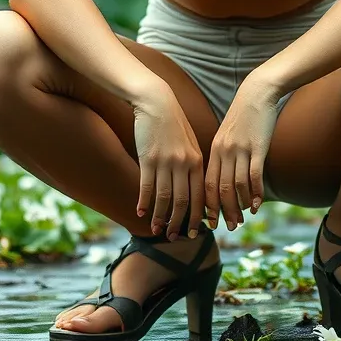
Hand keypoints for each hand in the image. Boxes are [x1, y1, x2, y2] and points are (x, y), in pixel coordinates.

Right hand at [133, 90, 204, 239]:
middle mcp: (183, 164)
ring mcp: (166, 162)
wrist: (157, 102)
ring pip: (165, 198)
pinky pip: (147, 187)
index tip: (195, 232)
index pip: (201, 195)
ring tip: (157, 230)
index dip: (198, 216)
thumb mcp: (189, 143)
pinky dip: (144, 202)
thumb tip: (193, 187)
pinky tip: (140, 212)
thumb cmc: (173, 123)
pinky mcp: (148, 158)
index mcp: (197, 161)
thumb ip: (191, 164)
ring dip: (161, 217)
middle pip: (183, 201)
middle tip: (176, 238)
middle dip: (180, 223)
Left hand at [204, 76, 283, 229]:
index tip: (208, 222)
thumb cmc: (243, 114)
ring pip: (236, 185)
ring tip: (241, 222)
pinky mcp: (257, 146)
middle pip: (220, 188)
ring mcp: (240, 149)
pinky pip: (254, 175)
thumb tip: (223, 176)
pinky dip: (255, 193)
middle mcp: (224, 151)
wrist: (257, 92)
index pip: (206, 183)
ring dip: (238, 207)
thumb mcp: (226, 134)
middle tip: (227, 228)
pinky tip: (256, 205)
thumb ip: (223, 153)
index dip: (206, 205)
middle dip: (222, 212)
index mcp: (214, 149)